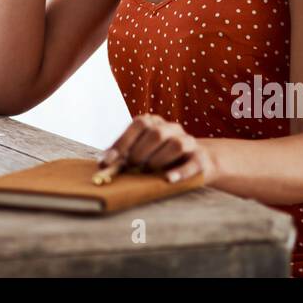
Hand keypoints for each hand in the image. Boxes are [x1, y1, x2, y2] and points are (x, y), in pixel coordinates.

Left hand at [97, 114, 213, 183]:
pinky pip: (191, 163)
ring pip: (175, 144)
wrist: (197, 162)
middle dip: (140, 152)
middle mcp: (172, 128)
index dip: (122, 142)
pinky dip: (179, 172)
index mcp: (154, 123)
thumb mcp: (141, 152)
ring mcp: (188, 141)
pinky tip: (168, 179)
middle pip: (156, 133)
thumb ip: (123, 156)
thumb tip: (102, 163)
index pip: (139, 124)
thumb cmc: (161, 157)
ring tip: (149, 171)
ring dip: (158, 160)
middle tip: (133, 167)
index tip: (108, 161)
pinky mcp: (200, 158)